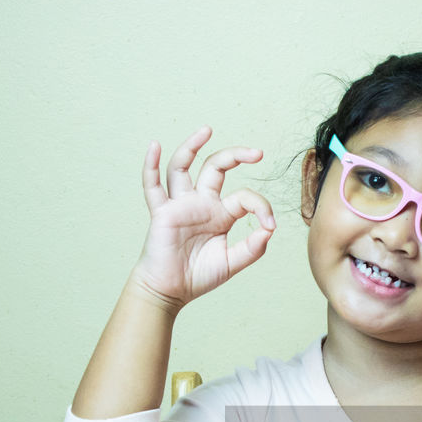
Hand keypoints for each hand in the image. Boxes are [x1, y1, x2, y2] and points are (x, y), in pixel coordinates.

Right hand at [130, 126, 275, 309]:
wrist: (172, 291)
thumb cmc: (199, 276)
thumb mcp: (232, 263)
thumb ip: (252, 248)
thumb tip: (269, 229)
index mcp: (221, 213)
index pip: (243, 197)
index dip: (260, 207)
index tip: (270, 225)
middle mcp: (201, 203)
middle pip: (215, 167)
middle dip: (236, 155)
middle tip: (257, 152)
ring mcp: (180, 205)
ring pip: (183, 167)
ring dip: (192, 146)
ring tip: (206, 130)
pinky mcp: (161, 212)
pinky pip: (152, 185)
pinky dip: (151, 165)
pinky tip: (154, 146)